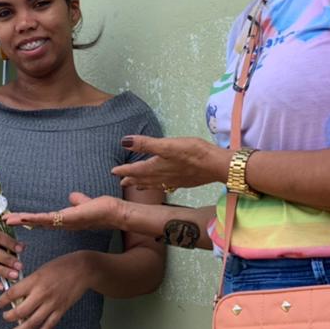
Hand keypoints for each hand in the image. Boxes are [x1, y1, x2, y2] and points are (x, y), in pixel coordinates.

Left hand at [0, 253, 91, 328]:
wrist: (82, 269)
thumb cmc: (61, 266)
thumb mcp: (41, 270)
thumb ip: (29, 282)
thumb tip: (16, 294)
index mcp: (34, 280)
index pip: (13, 293)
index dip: (3, 300)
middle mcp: (42, 294)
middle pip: (21, 311)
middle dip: (10, 317)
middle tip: (5, 317)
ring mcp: (52, 304)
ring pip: (33, 322)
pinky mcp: (61, 310)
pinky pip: (49, 325)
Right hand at [7, 192, 124, 231]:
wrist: (114, 212)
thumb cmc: (102, 210)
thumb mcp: (85, 204)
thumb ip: (79, 201)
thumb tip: (73, 196)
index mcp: (65, 219)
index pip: (44, 219)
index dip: (30, 219)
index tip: (17, 217)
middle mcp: (63, 223)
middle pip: (39, 222)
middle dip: (22, 221)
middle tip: (6, 220)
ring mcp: (65, 221)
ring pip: (41, 221)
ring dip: (24, 220)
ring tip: (9, 219)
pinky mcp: (68, 218)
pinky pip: (49, 219)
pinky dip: (36, 218)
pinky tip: (25, 217)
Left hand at [110, 136, 228, 191]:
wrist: (216, 165)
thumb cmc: (192, 153)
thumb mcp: (167, 145)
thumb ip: (145, 144)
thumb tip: (124, 141)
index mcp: (156, 167)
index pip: (135, 170)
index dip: (124, 170)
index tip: (113, 171)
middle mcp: (163, 177)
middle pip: (143, 179)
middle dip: (131, 179)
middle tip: (120, 181)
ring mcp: (174, 181)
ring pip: (153, 184)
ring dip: (143, 184)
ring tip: (136, 186)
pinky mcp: (184, 181)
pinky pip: (165, 186)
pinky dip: (158, 186)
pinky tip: (162, 185)